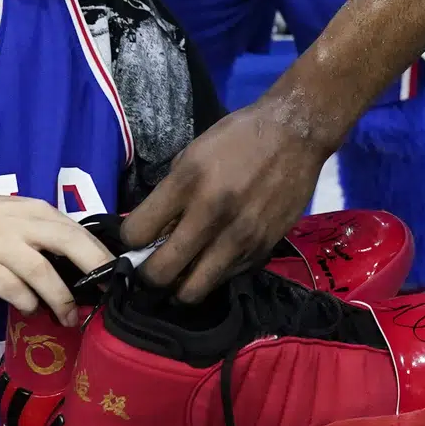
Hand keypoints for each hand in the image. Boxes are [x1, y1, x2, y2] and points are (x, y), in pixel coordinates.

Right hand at [0, 193, 115, 319]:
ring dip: (61, 300)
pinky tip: (32, 309)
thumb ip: (46, 229)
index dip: (101, 255)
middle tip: (107, 295)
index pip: (78, 231)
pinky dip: (28, 303)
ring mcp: (1, 247)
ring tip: (70, 318)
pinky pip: (14, 291)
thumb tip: (86, 255)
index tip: (117, 276)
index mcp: (36, 210)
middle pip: (69, 244)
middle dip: (95, 270)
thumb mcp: (17, 214)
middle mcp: (22, 225)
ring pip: (42, 274)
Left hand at [120, 89, 331, 303]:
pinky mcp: (261, 250)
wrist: (295, 134)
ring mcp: (238, 238)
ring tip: (182, 272)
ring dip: (180, 286)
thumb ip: (170, 194)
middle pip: (159, 274)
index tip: (136, 237)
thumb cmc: (238, 138)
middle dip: (148, 275)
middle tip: (152, 265)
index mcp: (187, 183)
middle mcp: (210, 215)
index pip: (136, 233)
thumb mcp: (192, 154)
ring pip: (192, 291)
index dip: (129, 239)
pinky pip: (224, 279)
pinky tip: (214, 257)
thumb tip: (152, 230)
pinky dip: (213, 274)